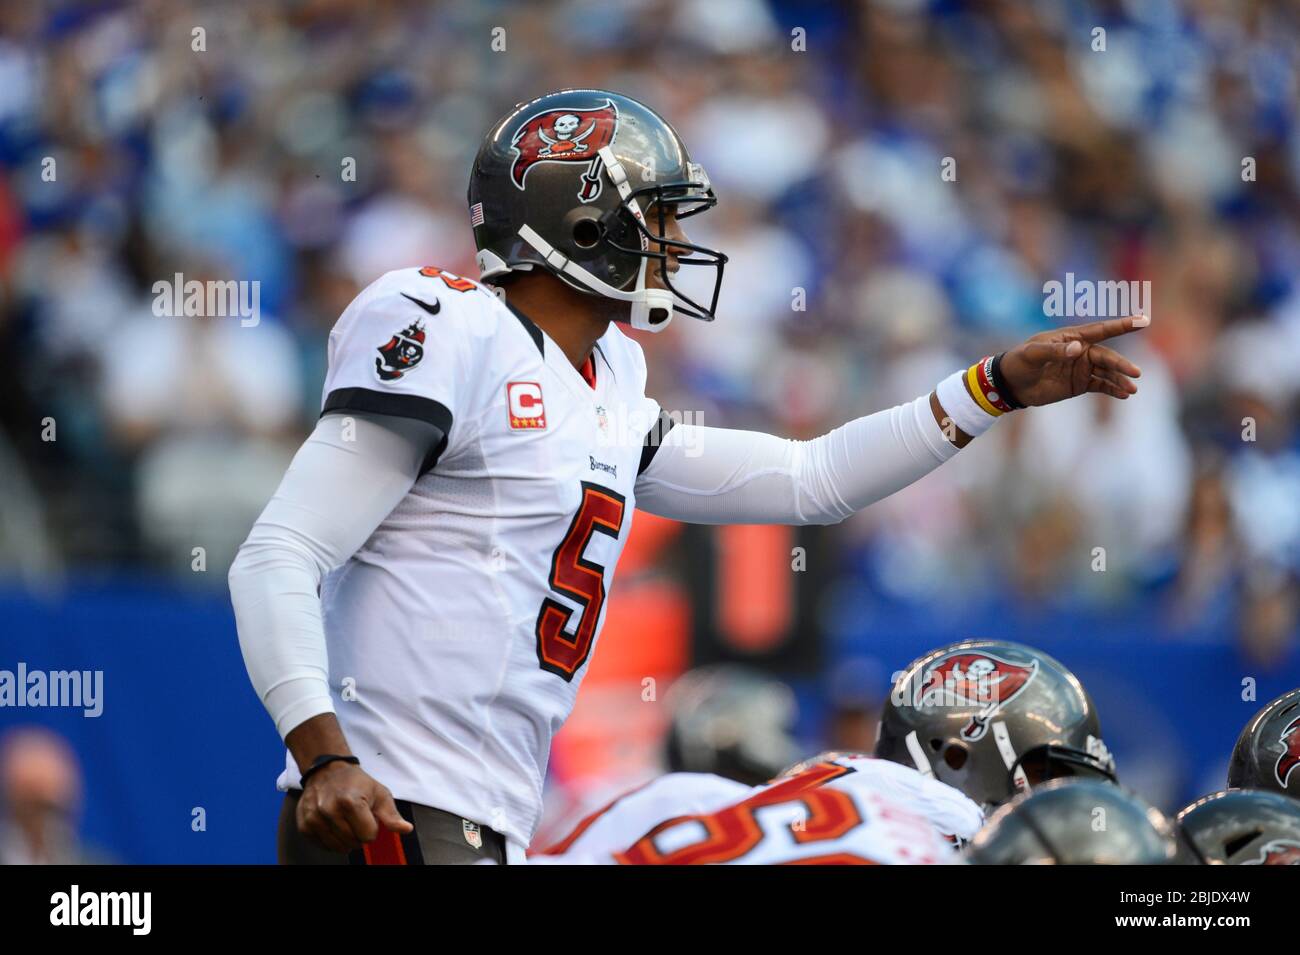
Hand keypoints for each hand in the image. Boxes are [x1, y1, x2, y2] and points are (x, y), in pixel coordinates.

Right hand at [296, 761, 412, 852]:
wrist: (327, 771)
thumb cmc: (356, 783)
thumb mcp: (379, 793)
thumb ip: (392, 815)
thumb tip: (406, 829)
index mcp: (351, 802)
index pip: (368, 836)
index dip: (372, 828)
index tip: (368, 816)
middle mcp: (329, 810)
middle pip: (353, 843)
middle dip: (359, 834)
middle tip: (356, 817)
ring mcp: (314, 819)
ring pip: (338, 847)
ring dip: (345, 839)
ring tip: (345, 821)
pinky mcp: (304, 825)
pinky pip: (323, 846)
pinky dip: (331, 840)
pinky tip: (333, 824)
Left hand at [998, 315, 1147, 406]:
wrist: (1011, 384)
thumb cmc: (1019, 362)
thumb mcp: (1032, 355)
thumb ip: (1054, 351)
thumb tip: (1077, 349)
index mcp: (1072, 337)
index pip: (1101, 330)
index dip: (1122, 325)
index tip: (1143, 320)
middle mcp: (1081, 351)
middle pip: (1107, 356)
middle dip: (1121, 365)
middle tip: (1135, 373)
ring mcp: (1081, 368)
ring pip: (1107, 372)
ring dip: (1120, 380)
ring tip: (1131, 390)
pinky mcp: (1080, 384)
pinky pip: (1101, 385)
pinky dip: (1113, 389)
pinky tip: (1123, 394)